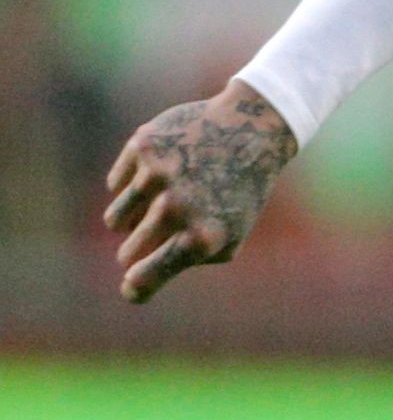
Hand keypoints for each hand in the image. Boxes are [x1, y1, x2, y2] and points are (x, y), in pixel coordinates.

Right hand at [104, 79, 298, 302]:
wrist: (251, 130)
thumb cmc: (239, 192)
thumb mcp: (230, 234)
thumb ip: (188, 260)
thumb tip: (137, 281)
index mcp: (202, 238)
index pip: (147, 275)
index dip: (137, 287)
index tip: (132, 289)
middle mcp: (176, 208)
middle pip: (128, 252)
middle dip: (136, 252)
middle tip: (153, 238)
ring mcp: (156, 176)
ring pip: (115, 220)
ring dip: (131, 219)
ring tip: (160, 205)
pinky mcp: (141, 148)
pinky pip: (115, 184)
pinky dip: (131, 185)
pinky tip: (160, 173)